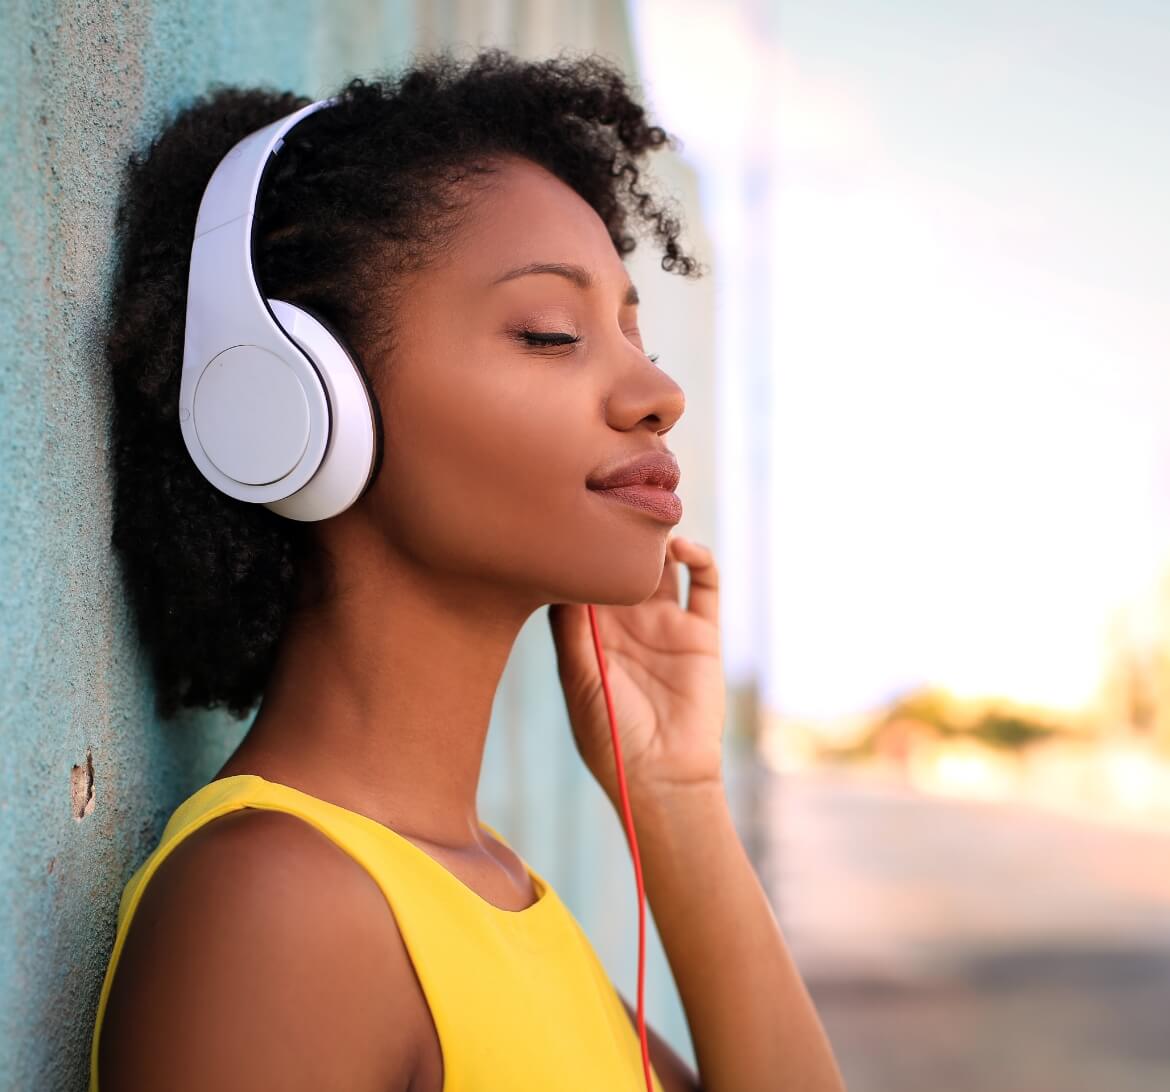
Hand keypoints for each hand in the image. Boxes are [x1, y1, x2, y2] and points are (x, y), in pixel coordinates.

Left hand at [547, 535, 725, 809]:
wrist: (663, 777)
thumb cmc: (610, 736)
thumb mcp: (578, 679)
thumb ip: (571, 628)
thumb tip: (559, 574)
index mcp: (591, 634)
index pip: (582, 577)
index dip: (578, 549)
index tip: (572, 519)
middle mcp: (628, 624)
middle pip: (622, 563)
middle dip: (619, 536)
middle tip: (614, 506)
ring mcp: (666, 625)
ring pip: (663, 566)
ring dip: (657, 542)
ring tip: (648, 526)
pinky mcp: (702, 633)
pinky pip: (706, 585)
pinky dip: (700, 559)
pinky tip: (683, 549)